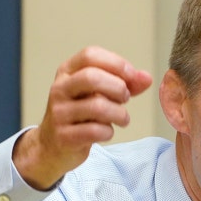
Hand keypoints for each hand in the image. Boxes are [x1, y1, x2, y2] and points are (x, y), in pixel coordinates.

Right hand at [13, 46, 152, 189]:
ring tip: (122, 118)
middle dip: (118, 88)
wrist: (53, 145)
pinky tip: (107, 132)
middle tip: (125, 98)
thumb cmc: (81, 114)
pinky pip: (95, 131)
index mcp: (67, 72)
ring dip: (120, 114)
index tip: (132, 76)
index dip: (116, 63)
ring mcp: (59, 113)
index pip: (90, 55)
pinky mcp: (64, 136)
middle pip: (92, 77)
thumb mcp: (100, 93)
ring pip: (97, 106)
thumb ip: (125, 83)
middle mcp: (60, 89)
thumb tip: (147, 78)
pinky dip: (109, 132)